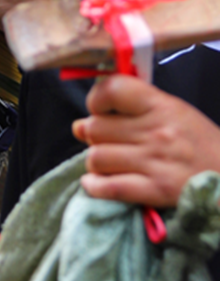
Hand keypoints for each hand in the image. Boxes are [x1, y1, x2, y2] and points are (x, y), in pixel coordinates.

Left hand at [72, 75, 219, 207]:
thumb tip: (81, 123)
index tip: (99, 109)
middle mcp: (155, 132)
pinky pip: (109, 187)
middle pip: (95, 129)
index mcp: (161, 106)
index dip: (96, 100)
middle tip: (104, 141)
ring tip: (106, 163)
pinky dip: (94, 187)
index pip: (112, 90)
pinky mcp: (155, 191)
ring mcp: (154, 162)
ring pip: (96, 158)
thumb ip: (132, 109)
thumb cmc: (200, 142)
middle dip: (93, 136)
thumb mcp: (175, 112)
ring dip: (95, 162)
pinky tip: (95, 184)